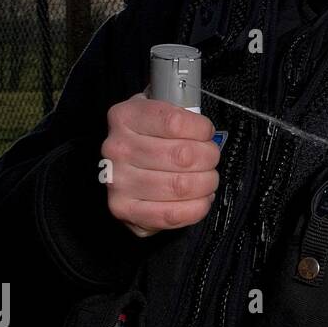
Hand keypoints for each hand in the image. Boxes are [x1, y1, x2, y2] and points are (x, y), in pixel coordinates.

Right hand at [101, 92, 221, 237]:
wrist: (125, 166)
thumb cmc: (151, 136)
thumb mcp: (160, 112)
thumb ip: (181, 114)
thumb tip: (206, 132)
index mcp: (125, 117)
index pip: (175, 122)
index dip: (201, 129)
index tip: (206, 133)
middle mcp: (117, 149)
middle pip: (183, 156)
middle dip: (209, 158)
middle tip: (211, 158)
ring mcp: (117, 181)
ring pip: (181, 186)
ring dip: (206, 183)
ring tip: (207, 179)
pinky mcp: (123, 209)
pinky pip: (171, 214)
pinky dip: (197, 208)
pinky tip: (201, 199)